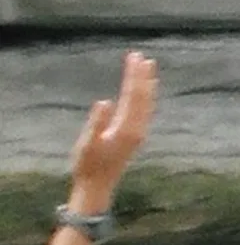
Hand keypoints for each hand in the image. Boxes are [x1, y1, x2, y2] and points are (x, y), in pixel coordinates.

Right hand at [65, 52, 157, 212]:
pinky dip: (145, 97)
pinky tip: (144, 92)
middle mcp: (138, 129)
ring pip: (146, 104)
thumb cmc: (88, 166)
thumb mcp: (87, 144)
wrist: (97, 187)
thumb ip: (96, 123)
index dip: (134, 76)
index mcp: (127, 129)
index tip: (135, 58)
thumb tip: (105, 101)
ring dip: (147, 85)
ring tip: (148, 67)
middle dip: (142, 76)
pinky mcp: (135, 137)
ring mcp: (138, 133)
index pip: (134, 96)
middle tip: (142, 56)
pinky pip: (144, 111)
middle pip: (143, 97)